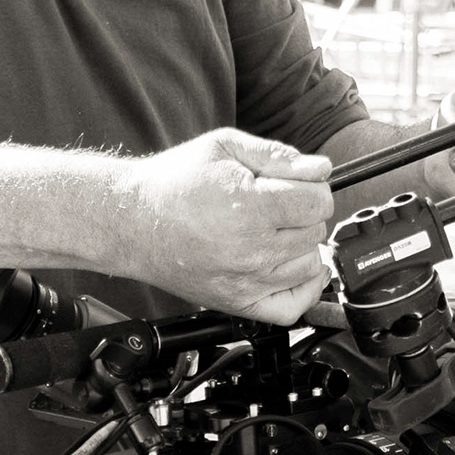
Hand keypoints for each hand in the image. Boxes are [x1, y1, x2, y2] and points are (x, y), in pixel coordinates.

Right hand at [114, 129, 335, 322]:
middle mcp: (252, 249)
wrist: (133, 221)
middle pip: (315, 231)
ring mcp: (246, 281)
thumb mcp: (225, 147)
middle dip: (303, 212)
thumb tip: (321, 169)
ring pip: (310, 265)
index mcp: (251, 206)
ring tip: (274, 230)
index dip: (312, 187)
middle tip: (276, 203)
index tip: (297, 183)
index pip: (318, 202)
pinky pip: (293, 307)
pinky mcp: (238, 303)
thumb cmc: (174, 183)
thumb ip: (278, 156)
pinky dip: (305, 289)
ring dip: (301, 245)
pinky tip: (295, 268)